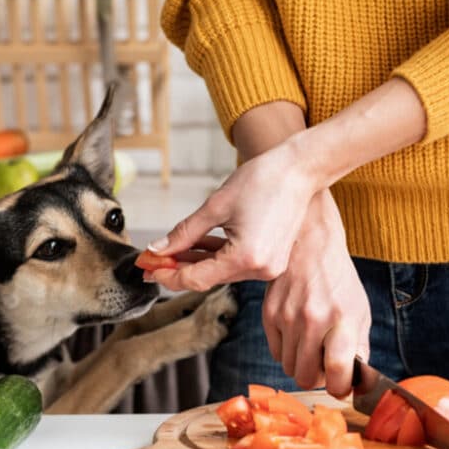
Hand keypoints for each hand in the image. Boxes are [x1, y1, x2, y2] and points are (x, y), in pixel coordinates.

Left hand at [146, 142, 318, 291]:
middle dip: (178, 268)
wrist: (300, 169)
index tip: (148, 268)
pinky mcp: (272, 259)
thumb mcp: (216, 206)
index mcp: (246, 258)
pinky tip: (196, 247)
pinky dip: (216, 256)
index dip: (168, 275)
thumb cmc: (263, 180)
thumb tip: (158, 249)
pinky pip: (236, 264)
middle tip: (152, 261)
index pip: (196, 278)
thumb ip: (184, 233)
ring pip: (221, 272)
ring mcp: (269, 266)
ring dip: (196, 262)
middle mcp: (260, 269)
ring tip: (171, 252)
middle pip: (209, 278)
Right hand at [263, 190, 370, 395]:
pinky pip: (276, 352)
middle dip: (318, 378)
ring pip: (289, 368)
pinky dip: (288, 351)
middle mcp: (313, 320)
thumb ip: (359, 347)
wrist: (310, 244)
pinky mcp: (269, 314)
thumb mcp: (359, 310)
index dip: (340, 388)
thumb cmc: (338, 279)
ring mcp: (287, 317)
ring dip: (302, 364)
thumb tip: (355, 380)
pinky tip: (298, 334)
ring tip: (312, 346)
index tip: (341, 386)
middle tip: (325, 365)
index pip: (338, 371)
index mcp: (342, 319)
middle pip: (307, 377)